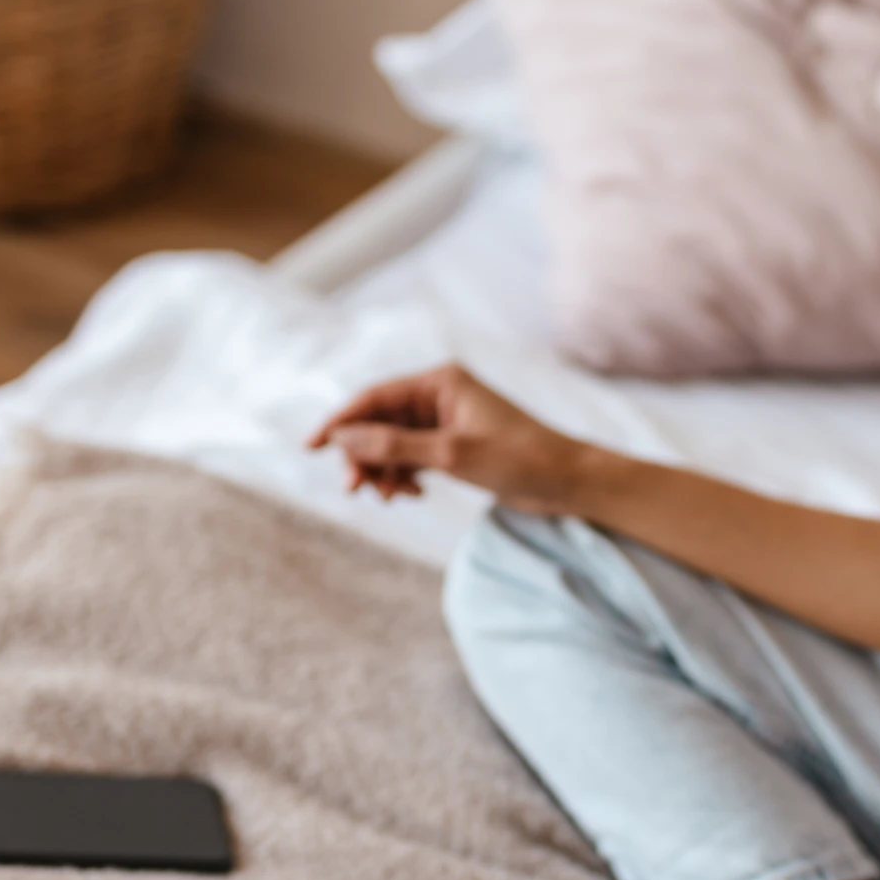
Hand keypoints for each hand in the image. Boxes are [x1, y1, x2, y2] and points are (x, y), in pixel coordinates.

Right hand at [305, 363, 598, 511]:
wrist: (568, 481)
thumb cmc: (519, 459)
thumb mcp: (452, 455)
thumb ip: (395, 447)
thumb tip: (343, 440)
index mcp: (440, 381)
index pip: (374, 397)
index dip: (339, 422)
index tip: (311, 448)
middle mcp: (440, 395)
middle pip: (379, 422)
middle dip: (363, 456)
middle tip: (355, 491)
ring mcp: (445, 420)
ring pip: (392, 444)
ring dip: (383, 470)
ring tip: (391, 498)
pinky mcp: (453, 445)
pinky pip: (410, 457)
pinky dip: (403, 476)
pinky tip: (410, 495)